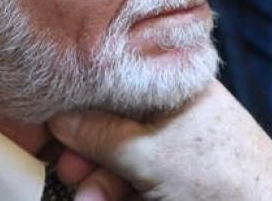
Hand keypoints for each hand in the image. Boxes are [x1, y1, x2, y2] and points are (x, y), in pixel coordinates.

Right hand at [49, 80, 271, 200]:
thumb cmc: (218, 175)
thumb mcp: (148, 152)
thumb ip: (98, 133)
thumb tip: (58, 116)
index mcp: (176, 85)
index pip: (119, 82)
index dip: (83, 103)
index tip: (53, 123)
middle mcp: (176, 112)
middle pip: (115, 124)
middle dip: (87, 153)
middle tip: (67, 172)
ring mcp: (177, 148)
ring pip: (121, 158)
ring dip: (98, 182)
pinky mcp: (176, 179)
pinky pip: (135, 179)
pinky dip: (117, 192)